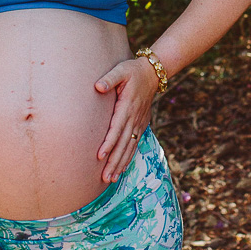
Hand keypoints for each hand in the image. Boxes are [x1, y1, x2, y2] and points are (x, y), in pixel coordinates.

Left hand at [94, 56, 156, 182]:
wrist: (153, 74)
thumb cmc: (132, 71)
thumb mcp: (121, 70)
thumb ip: (110, 79)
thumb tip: (98, 87)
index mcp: (127, 106)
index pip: (116, 128)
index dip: (109, 142)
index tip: (100, 156)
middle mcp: (134, 118)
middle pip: (123, 143)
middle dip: (114, 161)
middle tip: (105, 177)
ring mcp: (139, 123)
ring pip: (129, 147)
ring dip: (121, 164)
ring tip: (111, 179)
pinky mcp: (141, 125)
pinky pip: (134, 145)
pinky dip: (128, 158)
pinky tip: (122, 169)